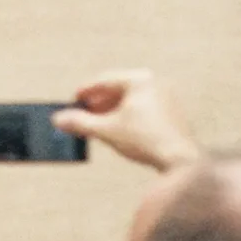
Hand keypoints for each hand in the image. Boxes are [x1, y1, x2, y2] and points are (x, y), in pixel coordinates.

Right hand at [53, 70, 200, 171]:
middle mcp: (156, 84)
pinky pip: (143, 108)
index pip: (105, 80)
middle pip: (118, 89)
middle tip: (83, 113)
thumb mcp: (106, 130)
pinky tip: (118, 129)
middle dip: (98, 103)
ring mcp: (167, 97)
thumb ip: (80, 122)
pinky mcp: (172, 113)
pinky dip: (127, 116)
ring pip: (131, 100)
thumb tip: (59, 119)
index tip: (74, 100)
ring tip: (98, 124)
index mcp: (141, 80)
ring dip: (112, 111)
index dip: (85, 91)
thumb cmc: (147, 140)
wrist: (180, 160)